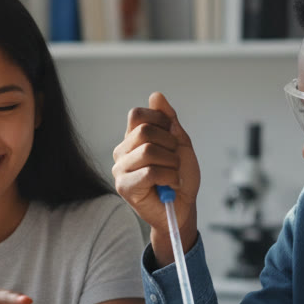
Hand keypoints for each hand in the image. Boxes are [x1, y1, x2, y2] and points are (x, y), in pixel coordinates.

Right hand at [111, 92, 200, 265]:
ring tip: (173, 175)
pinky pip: (150, 171)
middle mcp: (122, 153)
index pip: (137, 115)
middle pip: (144, 131)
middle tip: (175, 161)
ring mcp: (120, 170)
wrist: (183, 207)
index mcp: (132, 139)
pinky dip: (169, 177)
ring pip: (148, 151)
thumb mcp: (180, 143)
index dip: (161, 121)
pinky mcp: (124, 187)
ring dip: (172, 163)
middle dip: (169, 145)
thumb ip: (168, 120)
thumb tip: (156, 96)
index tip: (173, 138)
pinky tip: (170, 185)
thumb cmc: (180, 177)